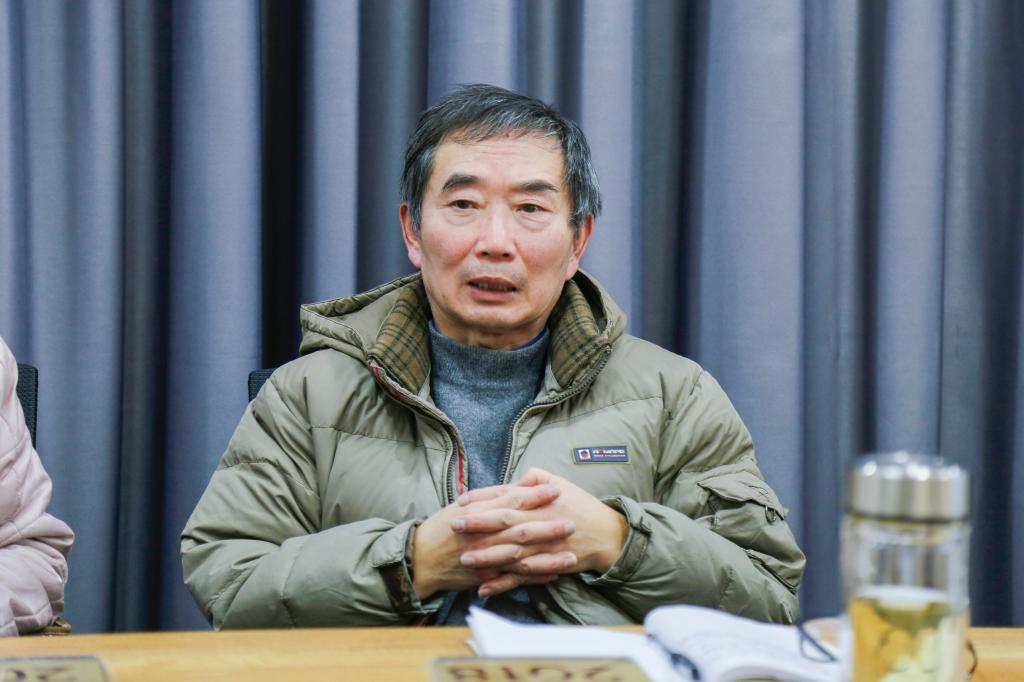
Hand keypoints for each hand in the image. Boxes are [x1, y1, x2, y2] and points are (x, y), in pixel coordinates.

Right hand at [411, 482, 574, 599]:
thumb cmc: (444, 527)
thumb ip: (494, 495)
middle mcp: (483, 534)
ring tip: (571, 557)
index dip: (535, 496)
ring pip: (521, 558)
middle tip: (572, 523)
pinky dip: (532, 577)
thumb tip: (522, 482)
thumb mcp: (465, 505)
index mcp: (479, 513)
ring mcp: (485, 557)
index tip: (557, 489)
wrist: (421, 558)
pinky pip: (512, 578)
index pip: (511, 501)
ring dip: (547, 558)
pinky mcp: (485, 577)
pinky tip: (552, 575)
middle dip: (547, 527)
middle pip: (520, 529)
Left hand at [453, 468, 628, 595]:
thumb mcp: (562, 483)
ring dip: (487, 556)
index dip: (483, 499)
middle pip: (504, 522)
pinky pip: (522, 577)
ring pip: (510, 551)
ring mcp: (542, 546)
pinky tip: (484, 588)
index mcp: (539, 501)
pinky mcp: (547, 566)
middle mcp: (538, 522)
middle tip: (454, 525)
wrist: (607, 535)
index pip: (506, 496)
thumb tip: (519, 476)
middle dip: (478, 524)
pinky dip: (503, 583)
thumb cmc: (582, 507)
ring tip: (464, 559)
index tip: (462, 502)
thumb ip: (538, 478)